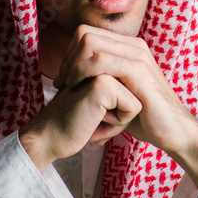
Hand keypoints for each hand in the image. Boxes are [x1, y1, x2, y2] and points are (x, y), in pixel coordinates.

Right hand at [18, 63, 142, 170]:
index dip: (123, 106)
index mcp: (100, 58)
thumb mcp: (102, 100)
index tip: (97, 110)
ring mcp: (101, 68)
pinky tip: (93, 123)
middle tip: (95, 115)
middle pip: (137, 90)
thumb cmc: (77, 123)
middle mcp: (100, 58)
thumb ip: (119, 88)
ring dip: (120, 117)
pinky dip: (117, 123)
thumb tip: (145, 91)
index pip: (133, 85)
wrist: (52, 139)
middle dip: (124, 110)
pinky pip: (132, 108)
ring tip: (94, 118)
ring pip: (136, 99)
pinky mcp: (103, 83)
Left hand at [20, 25, 197, 188]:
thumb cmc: (144, 116)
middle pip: (85, 33)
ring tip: (68, 86)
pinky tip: (78, 88)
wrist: (172, 130)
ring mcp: (137, 55)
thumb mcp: (118, 93)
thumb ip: (100, 80)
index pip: (86, 33)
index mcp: (128, 47)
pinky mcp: (138, 69)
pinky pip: (101, 60)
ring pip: (90, 42)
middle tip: (62, 83)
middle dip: (67, 57)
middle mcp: (133, 45)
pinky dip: (83, 72)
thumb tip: (70, 77)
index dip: (69, 53)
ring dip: (72, 65)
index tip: (63, 78)